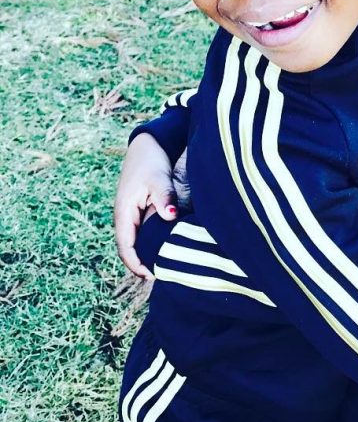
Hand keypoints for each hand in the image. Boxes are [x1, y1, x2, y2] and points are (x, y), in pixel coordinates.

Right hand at [114, 133, 177, 278]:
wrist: (147, 145)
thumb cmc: (151, 161)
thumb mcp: (159, 178)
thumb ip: (164, 196)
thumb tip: (170, 215)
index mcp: (124, 212)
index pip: (126, 247)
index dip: (136, 264)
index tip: (152, 276)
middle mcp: (124, 215)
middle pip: (130, 247)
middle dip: (142, 264)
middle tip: (162, 276)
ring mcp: (131, 212)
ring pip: (136, 240)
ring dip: (146, 254)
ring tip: (165, 267)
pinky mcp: (139, 208)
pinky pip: (142, 231)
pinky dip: (149, 242)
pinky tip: (164, 246)